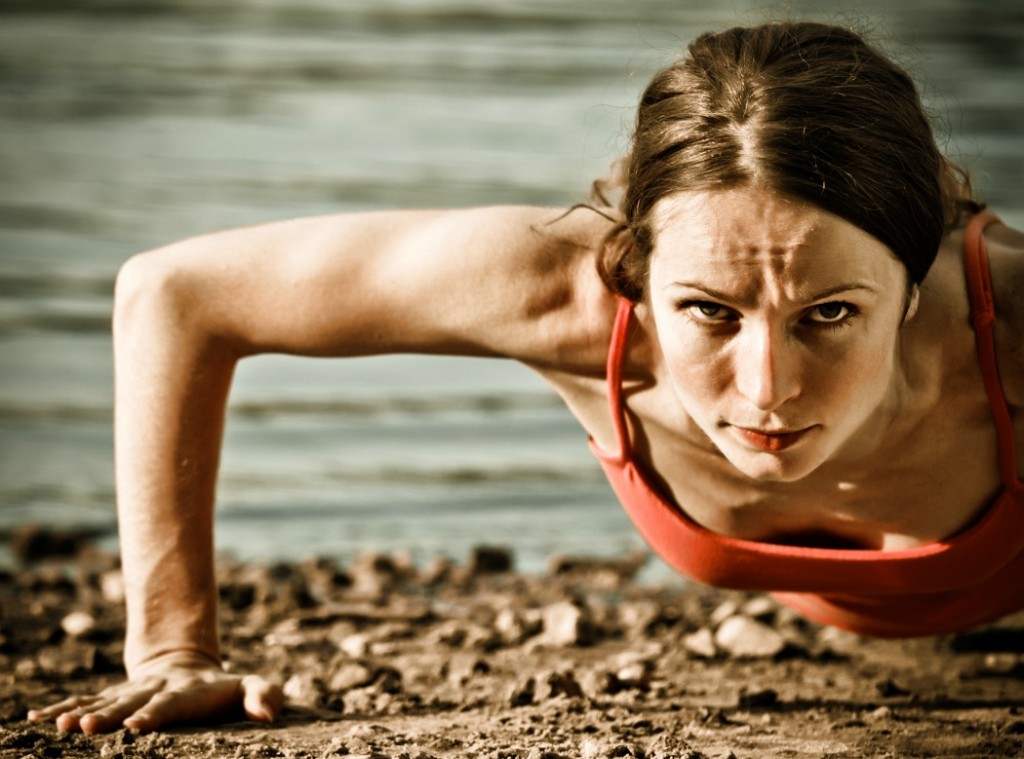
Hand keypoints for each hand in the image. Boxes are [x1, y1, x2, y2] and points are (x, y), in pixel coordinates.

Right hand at [26, 650, 282, 733]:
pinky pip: (85, 701)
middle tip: (88, 726)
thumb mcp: (251, 687)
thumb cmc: (225, 690)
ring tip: (60, 723)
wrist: (189, 667)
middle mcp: (154, 690)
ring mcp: (132, 692)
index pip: (169, 705)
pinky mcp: (114, 697)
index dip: (154, 714)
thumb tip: (269, 715)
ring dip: (82, 712)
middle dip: (110, 714)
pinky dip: (62, 707)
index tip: (137, 726)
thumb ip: (264, 695)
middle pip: (130, 702)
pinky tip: (38, 717)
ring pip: (104, 701)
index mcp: (186, 692)